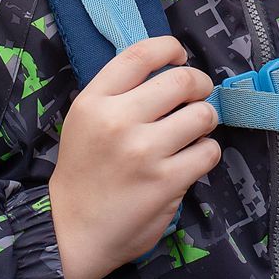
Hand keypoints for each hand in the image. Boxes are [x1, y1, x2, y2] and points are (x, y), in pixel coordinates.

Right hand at [48, 36, 220, 278]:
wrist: (71, 231)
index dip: (170, 47)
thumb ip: (118, 94)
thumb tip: (167, 69)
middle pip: (181, 80)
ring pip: (202, 114)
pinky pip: (208, 151)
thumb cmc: (83, 171)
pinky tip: (192, 158)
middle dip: (200, 84)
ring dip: (205, 119)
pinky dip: (206, 152)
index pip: (141, 54)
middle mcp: (118, 121)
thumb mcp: (85, 120)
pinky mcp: (166, 181)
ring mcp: (144, 152)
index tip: (180, 56)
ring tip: (195, 129)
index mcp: (94, 101)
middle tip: (198, 95)